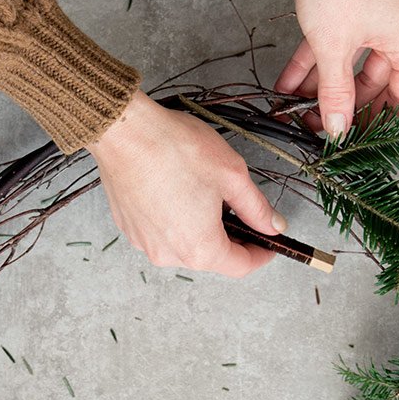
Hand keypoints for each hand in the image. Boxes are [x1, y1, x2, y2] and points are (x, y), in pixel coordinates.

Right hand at [85, 91, 285, 277]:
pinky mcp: (129, 228)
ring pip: (185, 245)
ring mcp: (145, 243)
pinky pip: (161, 233)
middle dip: (230, 237)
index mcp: (201, 248)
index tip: (269, 242)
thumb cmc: (176, 150)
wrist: (125, 133)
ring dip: (200, 228)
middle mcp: (169, 255)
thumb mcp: (233, 175)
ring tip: (204, 194)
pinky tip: (177, 191)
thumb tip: (273, 225)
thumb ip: (257, 208)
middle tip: (239, 210)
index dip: (261, 254)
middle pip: (212, 257)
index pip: (241, 266)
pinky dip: (175, 220)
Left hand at [275, 0, 398, 136]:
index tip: (347, 138)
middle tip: (313, 124)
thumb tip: (338, 127)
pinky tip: (287, 83)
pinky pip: (335, 44)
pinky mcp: (354, 7)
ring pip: (348, 64)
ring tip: (291, 107)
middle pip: (371, 84)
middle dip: (339, 105)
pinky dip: (313, 63)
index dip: (373, 121)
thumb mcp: (334, 48)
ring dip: (320, 86)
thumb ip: (335, 92)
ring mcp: (378, 18)